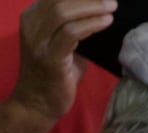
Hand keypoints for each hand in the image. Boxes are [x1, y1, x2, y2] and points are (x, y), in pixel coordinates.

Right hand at [11, 0, 115, 124]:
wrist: (38, 103)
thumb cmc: (55, 74)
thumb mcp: (62, 45)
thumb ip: (75, 28)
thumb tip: (100, 14)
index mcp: (32, 17)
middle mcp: (32, 25)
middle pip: (59, 0)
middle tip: (110, 0)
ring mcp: (39, 41)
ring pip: (63, 12)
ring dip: (91, 8)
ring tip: (111, 8)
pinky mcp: (51, 58)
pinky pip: (71, 33)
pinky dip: (90, 25)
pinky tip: (106, 22)